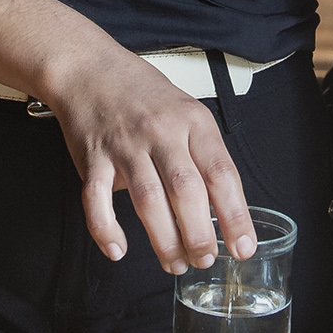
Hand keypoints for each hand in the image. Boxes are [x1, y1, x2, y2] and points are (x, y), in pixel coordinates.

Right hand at [42, 46, 256, 273]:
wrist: (89, 68)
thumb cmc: (143, 94)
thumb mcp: (186, 112)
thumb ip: (202, 155)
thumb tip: (222, 210)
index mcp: (192, 122)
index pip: (221, 173)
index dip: (235, 215)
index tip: (243, 247)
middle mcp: (161, 132)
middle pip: (186, 191)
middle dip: (199, 234)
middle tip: (205, 260)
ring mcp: (125, 145)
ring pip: (148, 199)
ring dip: (164, 239)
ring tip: (175, 264)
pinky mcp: (92, 157)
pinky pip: (97, 199)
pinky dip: (106, 229)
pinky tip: (118, 250)